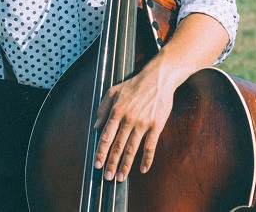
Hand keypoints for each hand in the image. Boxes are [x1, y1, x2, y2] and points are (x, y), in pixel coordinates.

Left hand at [93, 64, 175, 180]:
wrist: (159, 78)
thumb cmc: (135, 84)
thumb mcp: (114, 91)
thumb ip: (103, 108)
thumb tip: (96, 126)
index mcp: (117, 111)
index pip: (106, 136)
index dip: (101, 152)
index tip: (97, 165)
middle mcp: (129, 119)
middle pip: (118, 146)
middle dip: (111, 163)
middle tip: (107, 177)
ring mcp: (143, 123)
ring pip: (132, 148)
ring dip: (126, 164)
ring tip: (121, 177)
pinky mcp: (156, 125)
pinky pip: (150, 145)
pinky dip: (147, 158)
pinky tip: (143, 169)